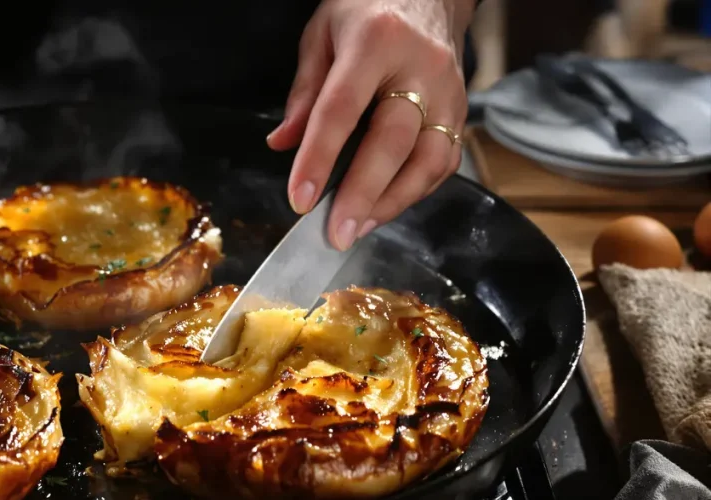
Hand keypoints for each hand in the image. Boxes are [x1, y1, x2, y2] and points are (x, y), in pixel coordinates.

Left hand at [267, 0, 474, 250]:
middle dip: (362, 193)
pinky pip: (444, 161)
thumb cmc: (368, 9)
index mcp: (376, 41)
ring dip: (392, 202)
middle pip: (393, 141)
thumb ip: (304, 92)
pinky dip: (414, 192)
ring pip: (429, 159)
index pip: (341, 109)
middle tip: (336, 232)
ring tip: (358, 227)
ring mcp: (449, 91)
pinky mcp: (462, 111)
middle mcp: (420, 67)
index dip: (318, 158)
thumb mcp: (322, 34)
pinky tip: (383, 208)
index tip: (300, 199)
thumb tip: (282, 145)